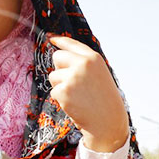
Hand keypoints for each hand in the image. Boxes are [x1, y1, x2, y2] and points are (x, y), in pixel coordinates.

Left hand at [46, 35, 129, 152]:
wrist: (107, 121)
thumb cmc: (103, 100)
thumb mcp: (99, 74)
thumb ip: (83, 64)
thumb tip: (60, 55)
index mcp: (93, 58)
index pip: (72, 44)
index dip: (59, 40)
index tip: (50, 38)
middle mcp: (82, 64)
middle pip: (57, 57)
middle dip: (59, 68)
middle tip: (71, 82)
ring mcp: (72, 77)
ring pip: (53, 76)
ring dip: (60, 86)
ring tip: (77, 96)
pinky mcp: (63, 91)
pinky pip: (54, 92)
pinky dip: (61, 100)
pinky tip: (74, 104)